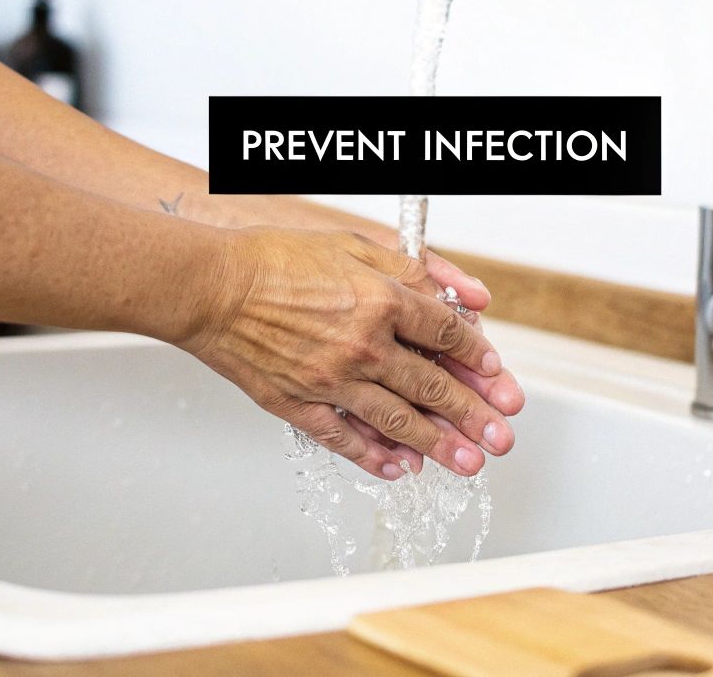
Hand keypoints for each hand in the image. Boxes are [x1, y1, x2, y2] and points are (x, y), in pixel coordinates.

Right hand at [185, 227, 522, 479]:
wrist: (211, 287)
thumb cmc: (275, 259)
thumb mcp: (355, 244)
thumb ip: (417, 268)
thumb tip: (471, 295)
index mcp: (382, 300)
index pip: (448, 335)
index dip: (478, 357)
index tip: (496, 376)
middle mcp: (364, 346)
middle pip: (433, 386)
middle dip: (475, 415)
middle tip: (502, 437)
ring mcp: (331, 381)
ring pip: (398, 421)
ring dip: (438, 445)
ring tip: (468, 464)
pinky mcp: (298, 404)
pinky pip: (344, 438)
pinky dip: (374, 457)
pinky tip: (400, 468)